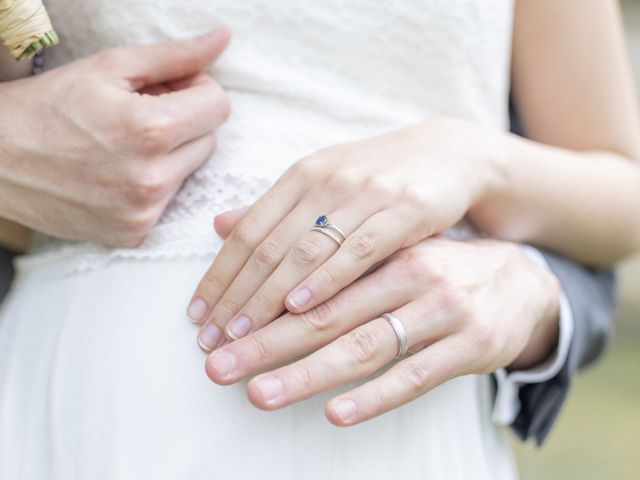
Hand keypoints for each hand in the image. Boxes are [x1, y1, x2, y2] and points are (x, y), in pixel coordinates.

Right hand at [0, 28, 230, 246]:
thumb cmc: (49, 106)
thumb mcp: (110, 67)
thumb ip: (175, 56)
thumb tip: (224, 39)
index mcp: (151, 130)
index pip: (219, 106)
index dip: (196, 90)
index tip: (168, 89)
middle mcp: (153, 178)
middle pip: (209, 140)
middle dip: (184, 121)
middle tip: (141, 113)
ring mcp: (143, 212)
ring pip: (190, 171)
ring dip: (170, 154)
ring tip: (124, 143)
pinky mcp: (133, 233)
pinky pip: (168, 201)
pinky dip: (153, 184)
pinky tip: (117, 173)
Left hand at [188, 118, 507, 349]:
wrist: (449, 154)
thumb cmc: (377, 179)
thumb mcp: (322, 185)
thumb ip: (274, 208)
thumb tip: (219, 224)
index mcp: (301, 176)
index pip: (247, 231)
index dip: (218, 275)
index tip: (197, 316)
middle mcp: (326, 181)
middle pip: (268, 246)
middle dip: (235, 297)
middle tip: (210, 338)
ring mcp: (365, 193)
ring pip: (305, 251)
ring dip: (269, 297)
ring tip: (243, 335)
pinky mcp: (405, 209)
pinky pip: (359, 249)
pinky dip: (326, 279)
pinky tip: (300, 307)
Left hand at [203, 237, 559, 424]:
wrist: (518, 276)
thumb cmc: (430, 262)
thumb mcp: (377, 240)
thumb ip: (310, 238)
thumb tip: (226, 222)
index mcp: (380, 241)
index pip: (303, 269)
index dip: (253, 296)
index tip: (208, 324)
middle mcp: (410, 270)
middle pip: (324, 310)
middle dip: (265, 339)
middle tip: (216, 365)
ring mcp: (442, 307)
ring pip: (365, 343)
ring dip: (308, 372)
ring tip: (259, 393)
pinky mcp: (471, 344)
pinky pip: (416, 374)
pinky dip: (374, 395)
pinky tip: (335, 413)